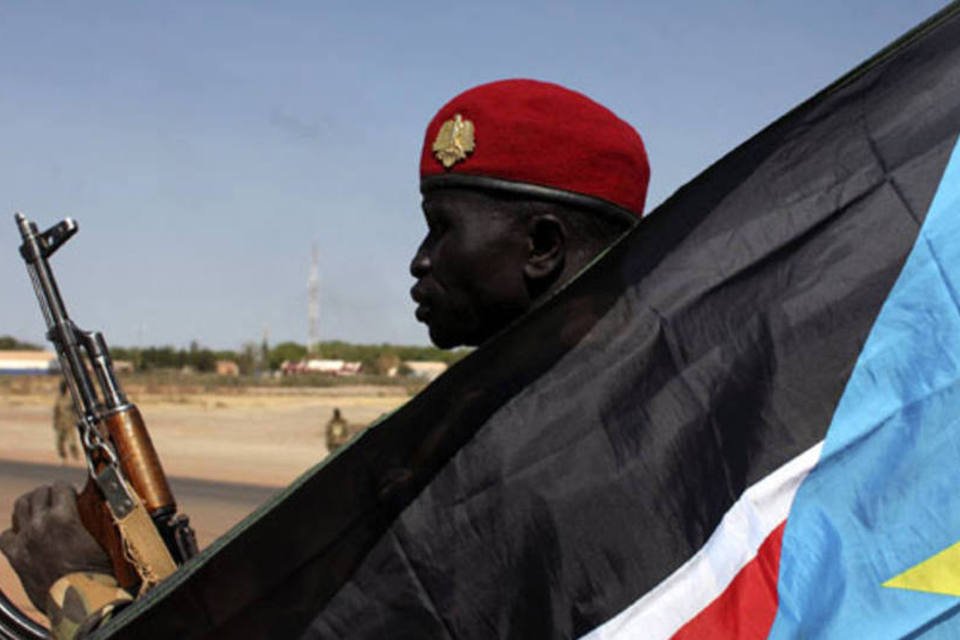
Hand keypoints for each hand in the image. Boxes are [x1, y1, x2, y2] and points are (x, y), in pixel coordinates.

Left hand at [0, 481, 111, 610]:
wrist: (79, 600)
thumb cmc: (96, 573)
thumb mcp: (101, 538)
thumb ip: (92, 519)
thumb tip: (96, 505)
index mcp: (63, 518)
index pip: (59, 487)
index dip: (67, 488)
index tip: (71, 493)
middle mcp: (40, 525)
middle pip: (37, 494)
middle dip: (48, 493)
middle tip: (55, 499)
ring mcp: (24, 540)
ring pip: (19, 508)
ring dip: (30, 505)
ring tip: (39, 510)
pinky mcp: (15, 557)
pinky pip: (5, 535)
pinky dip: (14, 531)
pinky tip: (24, 534)